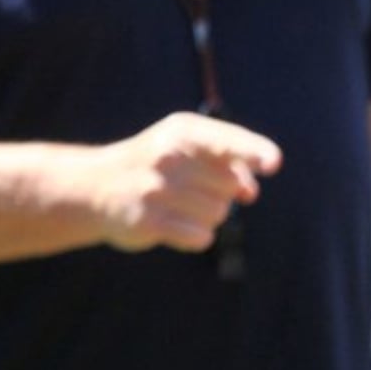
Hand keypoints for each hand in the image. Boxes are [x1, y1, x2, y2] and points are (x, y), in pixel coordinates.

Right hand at [81, 114, 279, 252]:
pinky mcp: (147, 223)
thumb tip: (251, 193)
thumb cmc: (158, 163)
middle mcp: (167, 158)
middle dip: (221, 192)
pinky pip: (201, 236)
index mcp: (183, 132)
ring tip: (178, 204)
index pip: (227, 142)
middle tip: (190, 187)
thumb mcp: (190, 148)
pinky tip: (174, 224)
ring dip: (207, 215)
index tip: (273, 164)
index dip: (254, 152)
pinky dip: (197, 235)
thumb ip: (229, 162)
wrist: (97, 187)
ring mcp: (155, 190)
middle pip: (231, 186)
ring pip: (219, 214)